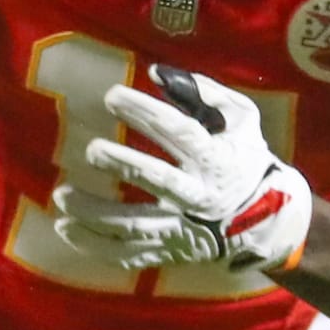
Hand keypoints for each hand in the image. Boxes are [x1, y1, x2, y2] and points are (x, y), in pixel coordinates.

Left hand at [53, 65, 311, 272]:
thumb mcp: (241, 119)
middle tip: (92, 150)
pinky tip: (65, 228)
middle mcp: (198, 196)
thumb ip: (204, 93)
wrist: (267, 221)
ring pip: (134, 227)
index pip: (179, 132)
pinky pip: (127, 254)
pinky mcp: (169, 252)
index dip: (145, 112)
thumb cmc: (245, 158)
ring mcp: (182, 230)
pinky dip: (94, 245)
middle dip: (124, 164)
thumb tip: (157, 74)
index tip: (111, 96)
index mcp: (216, 158)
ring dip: (95, 214)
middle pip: (158, 181)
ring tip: (62, 195)